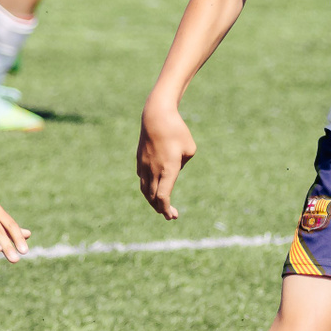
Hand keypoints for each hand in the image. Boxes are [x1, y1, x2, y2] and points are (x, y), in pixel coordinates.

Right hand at [137, 104, 196, 218]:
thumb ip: (183, 164)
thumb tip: (173, 170)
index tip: (173, 216)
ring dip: (152, 201)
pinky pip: (142, 179)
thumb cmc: (177, 130)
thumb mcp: (190, 148)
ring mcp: (144, 165)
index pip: (163, 197)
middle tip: (171, 215)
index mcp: (168, 169)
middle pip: (153, 198)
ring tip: (160, 206)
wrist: (156, 115)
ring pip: (145, 190)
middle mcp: (154, 170)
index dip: (166, 210)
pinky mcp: (140, 160)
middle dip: (161, 209)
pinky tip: (153, 188)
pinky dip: (147, 188)